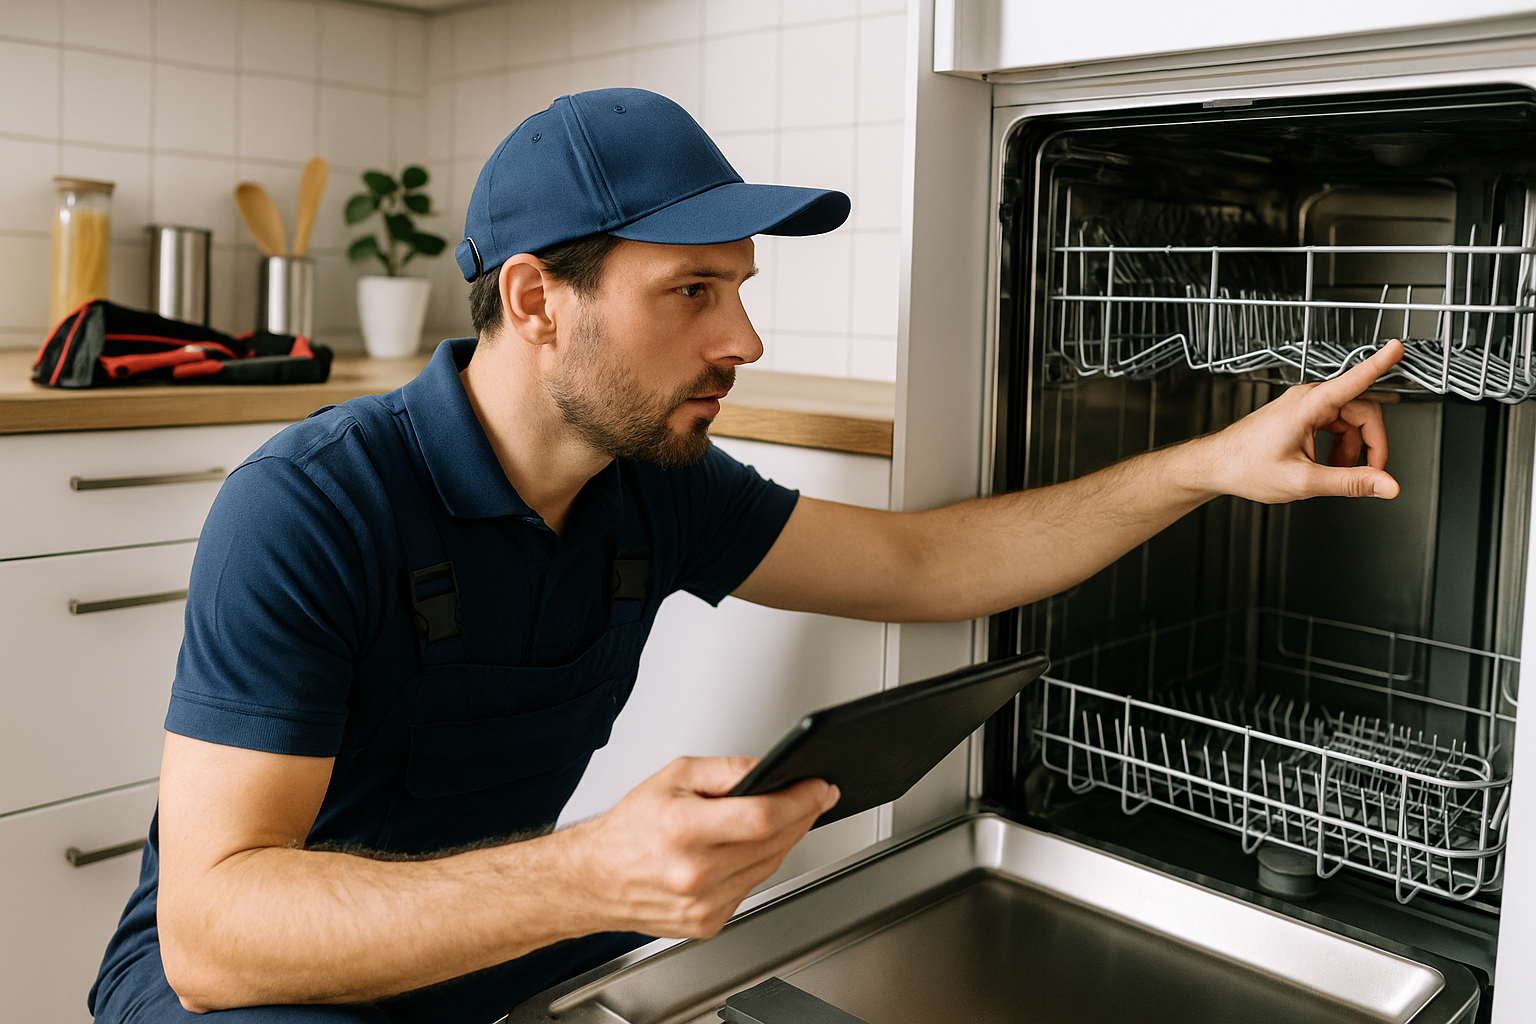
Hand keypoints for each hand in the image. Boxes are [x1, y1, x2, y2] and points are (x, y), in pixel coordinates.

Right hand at [560, 757, 837, 938]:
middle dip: (802, 815)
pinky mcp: (707, 923)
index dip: (800, 800)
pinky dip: (759, 865)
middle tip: (816, 796)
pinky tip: (753, 848)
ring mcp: (702, 904)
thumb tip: (768, 769)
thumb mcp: (673, 776)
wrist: (595, 880)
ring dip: (786, 840)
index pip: (762, 817)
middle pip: (773, 843)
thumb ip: (725, 770)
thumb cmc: (629, 828)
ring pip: (769, 867)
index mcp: (683, 830)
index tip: (820, 787)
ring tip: (790, 815)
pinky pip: (751, 888)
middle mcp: (694, 873)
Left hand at [1192, 340, 1404, 503]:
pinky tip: (1327, 465)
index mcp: (1308, 405)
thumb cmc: (1245, 467)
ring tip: (1336, 472)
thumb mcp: (1303, 481)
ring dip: (1353, 448)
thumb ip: (1350, 482)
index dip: (1379, 363)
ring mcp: (1304, 406)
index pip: (1354, 380)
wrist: (1215, 465)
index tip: (1397, 346)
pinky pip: (1335, 424)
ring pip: (1350, 419)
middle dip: (1371, 442)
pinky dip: (1339, 445)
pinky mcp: (1301, 415)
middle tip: (1370, 473)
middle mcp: (1307, 399)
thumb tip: (1385, 484)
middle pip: (1362, 410)